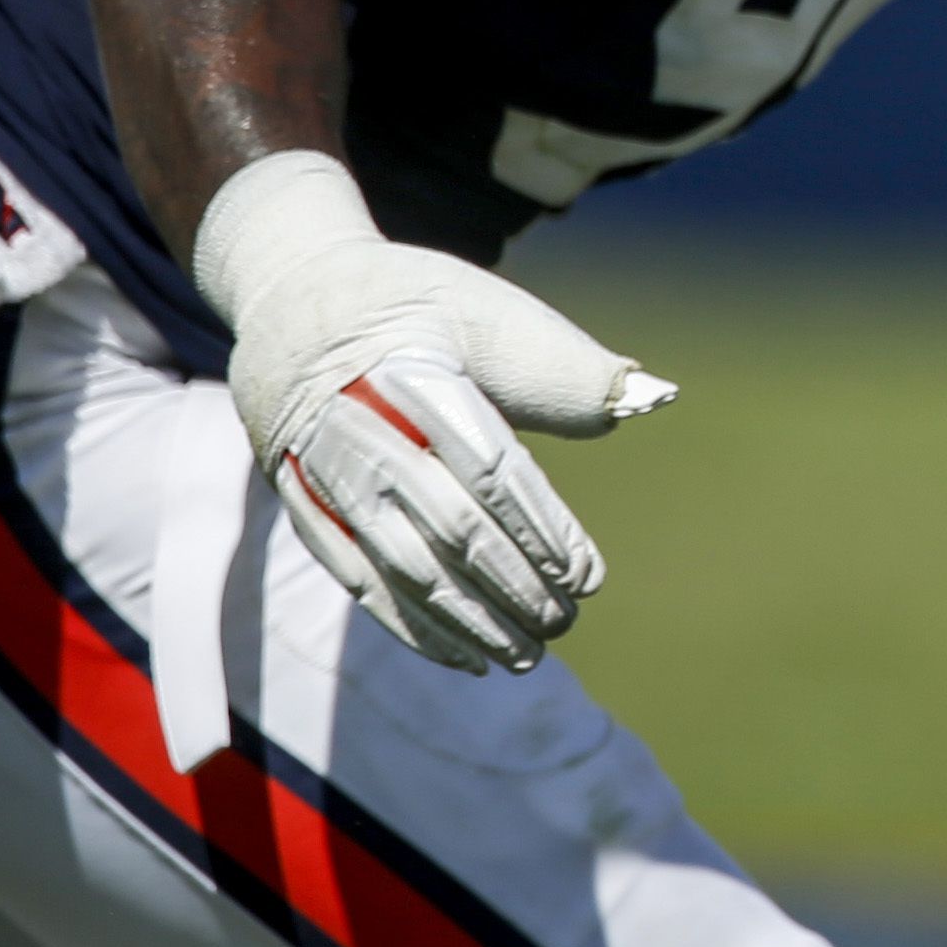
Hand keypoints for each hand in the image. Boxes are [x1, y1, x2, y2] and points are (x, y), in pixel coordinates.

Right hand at [196, 154, 670, 672]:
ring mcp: (322, 472)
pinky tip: (465, 656)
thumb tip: (650, 395)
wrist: (296, 289)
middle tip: (567, 622)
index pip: (489, 469)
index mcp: (415, 375)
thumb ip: (565, 369)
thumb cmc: (417, 302)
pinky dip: (412, 625)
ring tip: (528, 655)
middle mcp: (360, 431)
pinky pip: (356, 579)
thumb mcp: (490, 313)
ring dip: (468, 619)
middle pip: (447, 527)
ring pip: (402, 565)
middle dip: (512, 585)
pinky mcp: (299, 502)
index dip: (540, 529)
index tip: (586, 577)